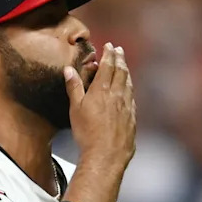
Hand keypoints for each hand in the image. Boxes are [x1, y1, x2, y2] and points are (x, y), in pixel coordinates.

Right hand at [64, 42, 136, 171]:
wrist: (106, 155)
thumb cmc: (87, 133)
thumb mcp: (75, 109)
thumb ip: (74, 87)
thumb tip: (69, 70)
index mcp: (102, 90)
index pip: (108, 66)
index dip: (109, 54)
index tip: (109, 46)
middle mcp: (117, 95)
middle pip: (121, 72)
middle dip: (120, 59)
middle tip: (119, 50)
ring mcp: (127, 107)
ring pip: (128, 84)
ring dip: (126, 72)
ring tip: (124, 66)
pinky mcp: (132, 118)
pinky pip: (132, 98)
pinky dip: (129, 89)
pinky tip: (128, 91)